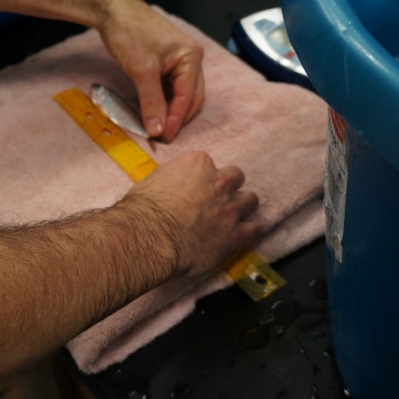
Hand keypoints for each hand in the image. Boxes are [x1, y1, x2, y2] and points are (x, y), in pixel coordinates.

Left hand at [97, 0, 204, 141]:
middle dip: (177, 117)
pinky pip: (169, 87)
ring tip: (156, 127)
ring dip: (170, 111)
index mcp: (190, 56)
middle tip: (162, 136)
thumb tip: (157, 129)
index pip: (188, 96)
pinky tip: (153, 112)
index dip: (176, 119)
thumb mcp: (141, 70)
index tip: (164, 137)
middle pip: (190, 97)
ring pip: (180, 94)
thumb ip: (151, 102)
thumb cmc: (130, 31)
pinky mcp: (165, 62)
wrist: (111, 10)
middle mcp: (189, 58)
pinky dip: (162, 101)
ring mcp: (178, 60)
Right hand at [119, 152, 262, 277]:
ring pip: (251, 200)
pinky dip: (249, 232)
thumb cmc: (143, 210)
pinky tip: (241, 236)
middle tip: (216, 200)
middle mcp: (219, 181)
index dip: (202, 179)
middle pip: (236, 177)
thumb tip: (170, 188)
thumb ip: (170, 180)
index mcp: (198, 163)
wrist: (149, 235)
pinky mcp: (236, 234)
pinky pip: (255, 229)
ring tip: (231, 218)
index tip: (195, 189)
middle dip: (227, 188)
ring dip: (242, 207)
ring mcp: (230, 207)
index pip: (209, 165)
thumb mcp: (153, 181)